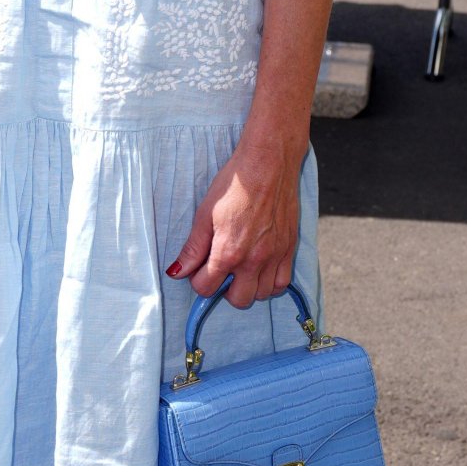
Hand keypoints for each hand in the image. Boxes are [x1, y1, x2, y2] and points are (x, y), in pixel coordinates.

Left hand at [165, 137, 301, 308]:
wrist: (267, 165)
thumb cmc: (233, 185)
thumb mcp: (204, 214)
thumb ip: (193, 248)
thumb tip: (177, 272)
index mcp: (228, 253)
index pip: (206, 288)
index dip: (198, 280)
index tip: (199, 268)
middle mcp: (253, 261)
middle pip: (238, 300)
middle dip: (224, 290)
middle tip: (220, 269)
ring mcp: (274, 257)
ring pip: (262, 295)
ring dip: (249, 287)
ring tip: (241, 268)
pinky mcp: (290, 250)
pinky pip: (283, 283)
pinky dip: (271, 282)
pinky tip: (261, 267)